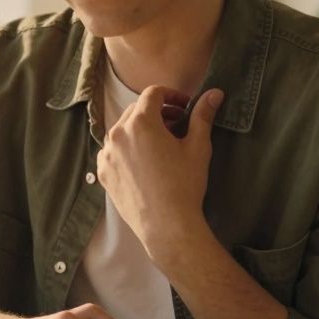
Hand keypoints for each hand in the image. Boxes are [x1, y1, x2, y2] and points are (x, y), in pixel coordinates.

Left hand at [96, 87, 223, 258]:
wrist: (166, 225)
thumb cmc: (184, 185)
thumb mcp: (198, 147)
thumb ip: (202, 116)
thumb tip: (214, 93)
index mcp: (141, 123)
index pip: (153, 94)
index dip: (171, 96)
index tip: (185, 107)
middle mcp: (118, 134)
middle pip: (136, 110)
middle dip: (157, 112)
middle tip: (177, 126)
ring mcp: (107, 154)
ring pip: (122, 130)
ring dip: (140, 130)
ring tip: (161, 145)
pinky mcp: (103, 172)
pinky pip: (113, 151)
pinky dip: (127, 149)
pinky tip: (144, 162)